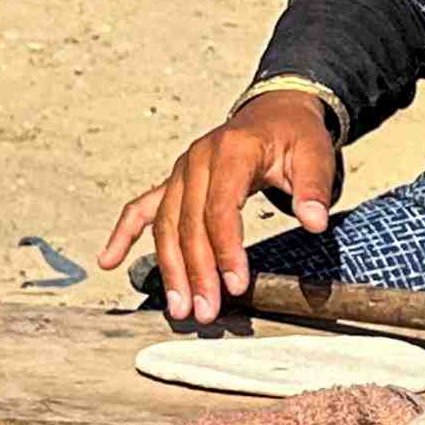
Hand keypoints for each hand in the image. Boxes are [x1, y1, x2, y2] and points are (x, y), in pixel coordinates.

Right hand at [103, 86, 343, 317]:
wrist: (275, 111)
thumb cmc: (295, 135)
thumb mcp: (316, 154)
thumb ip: (314, 187)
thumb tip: (315, 221)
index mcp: (231, 151)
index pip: (220, 207)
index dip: (226, 249)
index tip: (237, 285)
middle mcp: (198, 159)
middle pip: (188, 223)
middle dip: (195, 272)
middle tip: (205, 312)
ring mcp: (181, 171)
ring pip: (165, 224)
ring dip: (170, 268)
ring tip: (180, 307)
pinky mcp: (175, 182)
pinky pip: (142, 208)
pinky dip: (124, 234)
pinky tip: (109, 260)